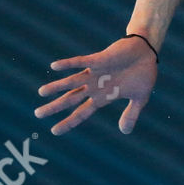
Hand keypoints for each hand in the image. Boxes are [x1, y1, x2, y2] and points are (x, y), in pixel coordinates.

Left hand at [36, 36, 157, 134]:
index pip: (82, 112)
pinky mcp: (99, 60)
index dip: (69, 122)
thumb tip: (125, 132)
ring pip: (72, 82)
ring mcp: (95, 73)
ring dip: (57, 87)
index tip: (54, 131)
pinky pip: (81, 62)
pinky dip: (69, 64)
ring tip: (41, 93)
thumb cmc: (143, 74)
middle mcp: (94, 86)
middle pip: (71, 99)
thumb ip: (131, 114)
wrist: (146, 52)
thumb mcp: (140, 99)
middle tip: (37, 114)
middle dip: (55, 107)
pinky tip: (54, 66)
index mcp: (103, 97)